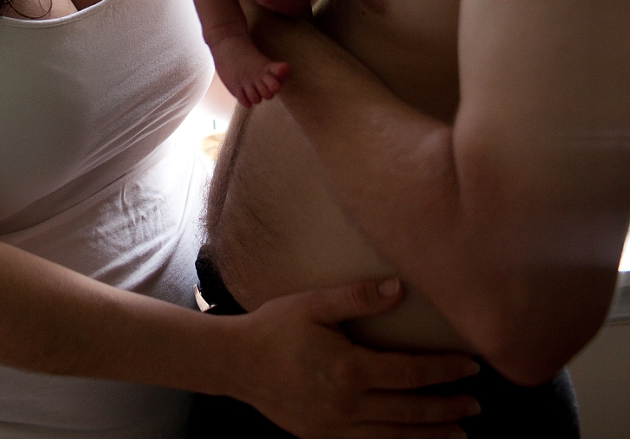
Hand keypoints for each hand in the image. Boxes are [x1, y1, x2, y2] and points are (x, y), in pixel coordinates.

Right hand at [225, 278, 480, 437]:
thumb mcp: (314, 304)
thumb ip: (358, 297)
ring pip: (395, 436)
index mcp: (349, 370)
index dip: (444, 371)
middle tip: (476, 403)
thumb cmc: (276, 327)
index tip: (472, 366)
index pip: (410, 374)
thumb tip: (399, 288)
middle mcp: (348, 405)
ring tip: (459, 432)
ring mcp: (336, 427)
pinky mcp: (325, 436)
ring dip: (430, 434)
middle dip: (447, 408)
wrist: (238, 363)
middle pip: (410, 411)